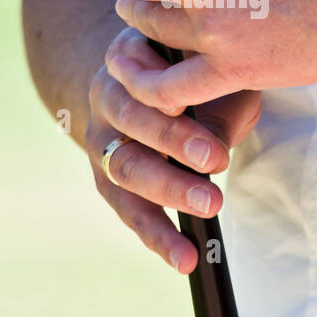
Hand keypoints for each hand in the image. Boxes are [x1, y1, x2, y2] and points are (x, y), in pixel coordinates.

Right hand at [85, 25, 261, 272]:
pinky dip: (157, 235)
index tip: (204, 135)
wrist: (158, 82)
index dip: (169, 110)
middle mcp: (107, 94)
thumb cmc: (199, 74)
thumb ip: (214, 105)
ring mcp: (101, 137)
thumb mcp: (215, 77)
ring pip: (123, 168)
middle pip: (129, 123)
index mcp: (129, 57)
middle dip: (172, 148)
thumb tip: (211, 152)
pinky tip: (184, 259)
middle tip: (215, 172)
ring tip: (209, 214)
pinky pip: (127, 207)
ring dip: (167, 194)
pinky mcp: (105, 176)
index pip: (142, 82)